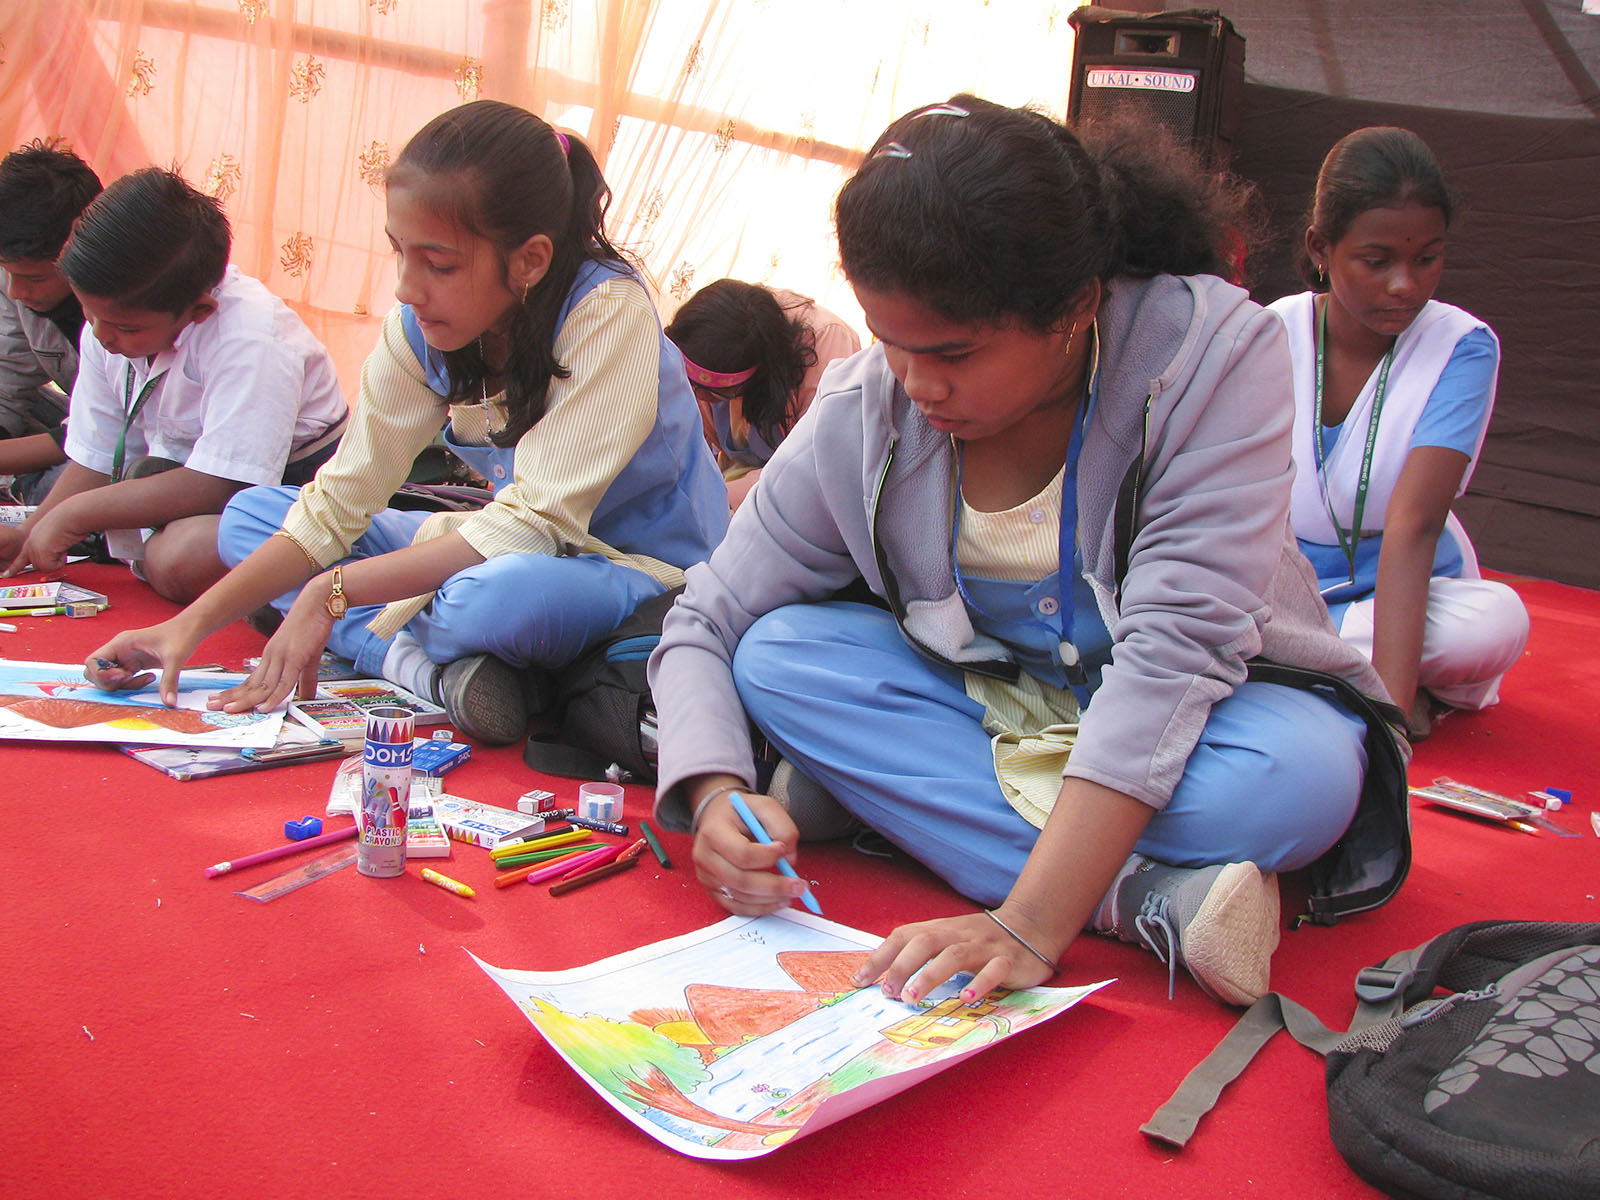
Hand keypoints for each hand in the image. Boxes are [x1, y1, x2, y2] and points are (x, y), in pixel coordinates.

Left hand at [3, 506, 82, 575]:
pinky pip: (51, 567)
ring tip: (61, 546)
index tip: (7, 574)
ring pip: (44, 568)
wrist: (68, 517)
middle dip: (50, 562)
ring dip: (56, 560)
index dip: (14, 568)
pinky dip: (60, 560)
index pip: (21, 557)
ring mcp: (34, 550)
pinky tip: (61, 548)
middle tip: (58, 549)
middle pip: (37, 565)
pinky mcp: (40, 554)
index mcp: (31, 540)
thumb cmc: (65, 522)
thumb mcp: (52, 535)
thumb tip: (52, 553)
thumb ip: (47, 546)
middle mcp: (30, 545)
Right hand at [86, 618, 204, 705]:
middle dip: (110, 682)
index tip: (123, 675)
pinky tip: (150, 677)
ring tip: (147, 678)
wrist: (191, 628)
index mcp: (121, 643)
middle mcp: (119, 651)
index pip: (92, 661)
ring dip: (124, 685)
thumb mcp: (176, 658)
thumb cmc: (181, 635)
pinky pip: (124, 680)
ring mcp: (126, 658)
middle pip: (96, 672)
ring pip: (110, 679)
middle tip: (131, 679)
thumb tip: (169, 703)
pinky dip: (132, 684)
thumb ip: (169, 681)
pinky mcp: (135, 664)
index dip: (101, 673)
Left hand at [208, 580, 333, 712]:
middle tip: (212, 707)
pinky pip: (283, 682)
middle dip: (231, 696)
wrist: (318, 603)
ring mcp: (282, 657)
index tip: (222, 700)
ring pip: (262, 686)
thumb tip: (306, 695)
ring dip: (246, 700)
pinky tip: (263, 708)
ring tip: (231, 711)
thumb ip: (306, 678)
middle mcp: (272, 657)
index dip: (236, 692)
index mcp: (272, 656)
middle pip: (250, 684)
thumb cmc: (313, 625)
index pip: (251, 679)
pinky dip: (273, 697)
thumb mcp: (309, 656)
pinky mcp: (295, 658)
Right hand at [691, 787, 810, 914]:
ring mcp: (706, 876)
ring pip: (740, 897)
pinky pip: (736, 907)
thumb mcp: (764, 806)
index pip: (741, 853)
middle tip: (799, 886)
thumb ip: (782, 828)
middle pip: (740, 880)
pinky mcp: (713, 890)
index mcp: (714, 832)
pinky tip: (777, 901)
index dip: (766, 856)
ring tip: (792, 893)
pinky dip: (760, 908)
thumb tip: (790, 860)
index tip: (783, 850)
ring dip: (770, 900)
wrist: (717, 818)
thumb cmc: (741, 813)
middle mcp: (705, 857)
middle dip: (774, 886)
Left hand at [851, 907, 1061, 1005]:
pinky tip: (967, 998)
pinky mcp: (1009, 960)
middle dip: (903, 966)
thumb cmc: (979, 940)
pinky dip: (980, 982)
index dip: (880, 957)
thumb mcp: (948, 940)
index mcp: (940, 929)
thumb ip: (921, 955)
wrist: (1031, 926)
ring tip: (913, 997)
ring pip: (954, 955)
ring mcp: (984, 946)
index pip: (904, 936)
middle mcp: (959, 934)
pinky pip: (994, 969)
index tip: (859, 981)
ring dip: (931, 976)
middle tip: (888, 993)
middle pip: (926, 942)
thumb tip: (884, 979)